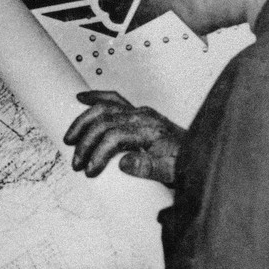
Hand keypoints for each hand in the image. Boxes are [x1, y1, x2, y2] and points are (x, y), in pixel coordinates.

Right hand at [63, 90, 182, 185]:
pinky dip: (96, 97)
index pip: (114, 136)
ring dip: (83, 121)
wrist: (199, 155)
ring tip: (69, 138)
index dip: (98, 153)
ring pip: (104, 108)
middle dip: (85, 142)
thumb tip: (124, 163)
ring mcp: (139, 112)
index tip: (90, 170)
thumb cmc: (185, 163)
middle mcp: (142, 116)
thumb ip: (148, 168)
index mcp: (149, 129)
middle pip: (104, 121)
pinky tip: (81, 98)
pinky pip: (113, 100)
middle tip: (76, 163)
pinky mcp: (137, 113)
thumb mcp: (170, 171)